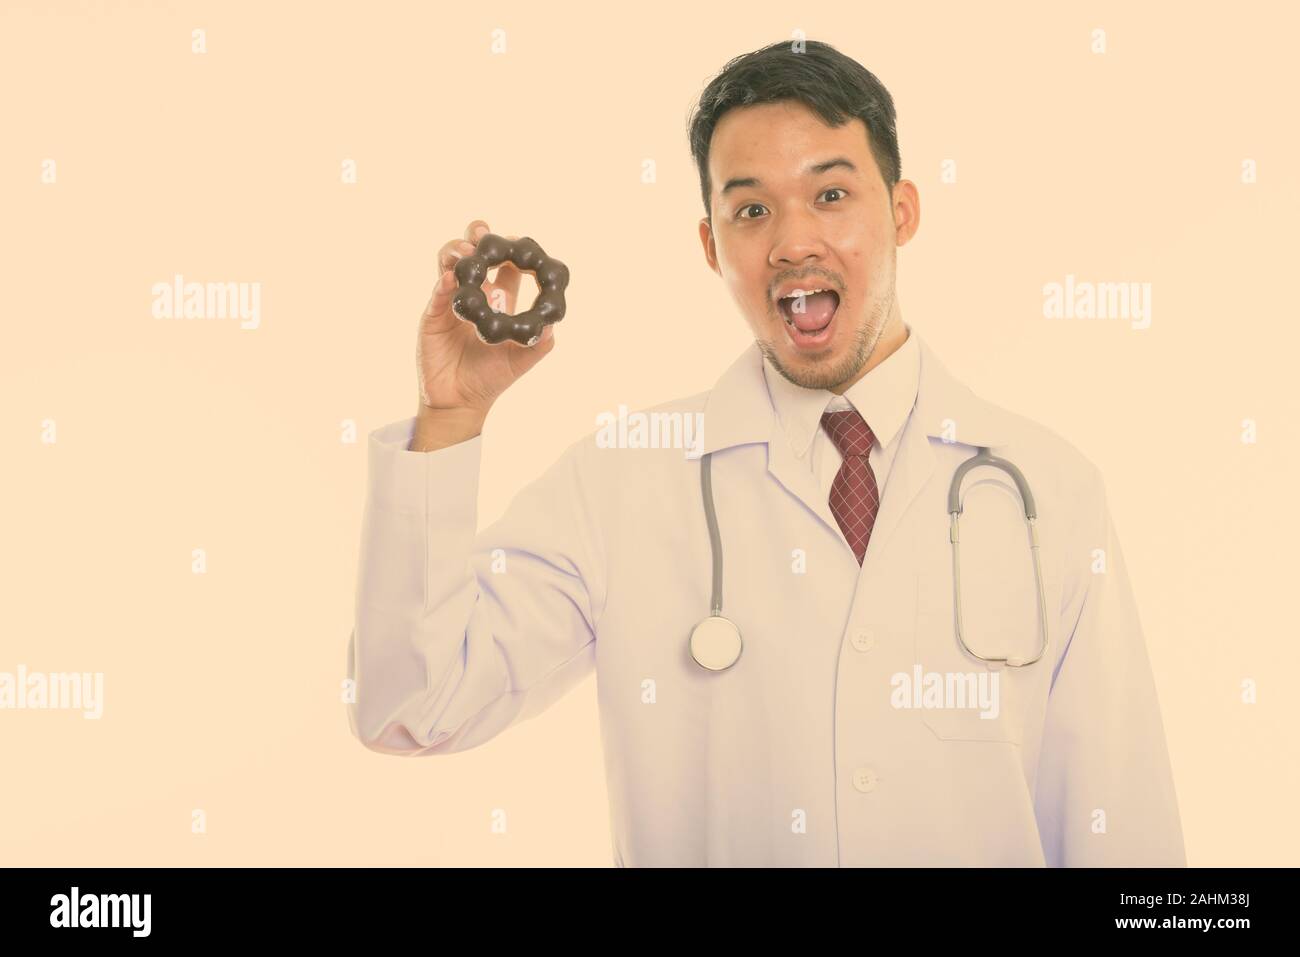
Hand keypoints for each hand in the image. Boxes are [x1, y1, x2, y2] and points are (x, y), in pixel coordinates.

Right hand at [415, 219, 557, 418]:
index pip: (506, 267)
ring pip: (451, 265)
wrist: (459, 401)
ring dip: (457, 252)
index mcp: (499, 302)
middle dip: (479, 237)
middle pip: (475, 256)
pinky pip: (438, 292)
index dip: (511, 251)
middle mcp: (475, 296)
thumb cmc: (491, 379)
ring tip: (467, 249)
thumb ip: (538, 343)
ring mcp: (452, 302)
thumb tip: (553, 326)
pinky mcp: (433, 314)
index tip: (517, 241)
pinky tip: (451, 278)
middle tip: (484, 231)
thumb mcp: (520, 361)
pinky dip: (444, 282)